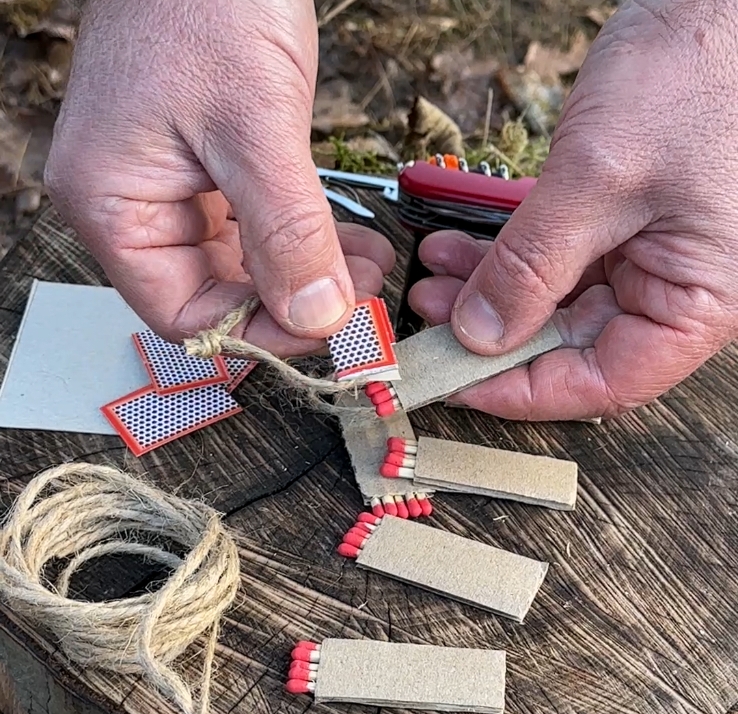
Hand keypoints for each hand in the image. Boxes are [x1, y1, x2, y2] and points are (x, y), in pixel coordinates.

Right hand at [45, 0, 394, 355]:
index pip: (183, 315)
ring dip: (307, 276)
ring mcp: (171, 187)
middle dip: (293, 304)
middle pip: (214, 297)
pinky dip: (303, 240)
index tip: (328, 328)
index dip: (257, 333)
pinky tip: (349, 241)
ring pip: (242, 268)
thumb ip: (286, 232)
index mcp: (113, 205)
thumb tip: (318, 316)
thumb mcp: (255, 125)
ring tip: (367, 267)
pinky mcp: (207, 168)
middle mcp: (135, 206)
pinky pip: (255, 230)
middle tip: (361, 300)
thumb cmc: (204, 1)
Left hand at [410, 0, 737, 418]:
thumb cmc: (699, 73)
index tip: (453, 379)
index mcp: (694, 304)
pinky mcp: (625, 221)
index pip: (599, 383)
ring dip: (491, 291)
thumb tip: (478, 335)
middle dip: (492, 335)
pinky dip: (509, 252)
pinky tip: (461, 245)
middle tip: (429, 323)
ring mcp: (650, 256)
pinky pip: (559, 256)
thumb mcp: (599, 179)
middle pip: (570, 346)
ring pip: (555, 301)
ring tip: (434, 277)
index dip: (519, 390)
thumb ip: (533, 267)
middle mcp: (675, 290)